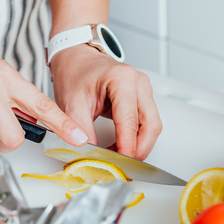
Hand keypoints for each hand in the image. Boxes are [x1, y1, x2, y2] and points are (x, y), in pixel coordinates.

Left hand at [49, 45, 161, 159]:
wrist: (76, 58)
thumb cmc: (74, 73)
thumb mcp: (71, 104)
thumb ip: (79, 130)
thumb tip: (88, 154)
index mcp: (122, 79)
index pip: (130, 121)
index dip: (127, 146)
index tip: (120, 163)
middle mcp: (138, 83)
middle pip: (150, 126)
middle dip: (138, 150)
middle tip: (122, 165)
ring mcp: (143, 90)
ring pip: (152, 126)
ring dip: (138, 145)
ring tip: (117, 157)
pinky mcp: (141, 98)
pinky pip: (146, 123)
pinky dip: (136, 138)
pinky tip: (121, 147)